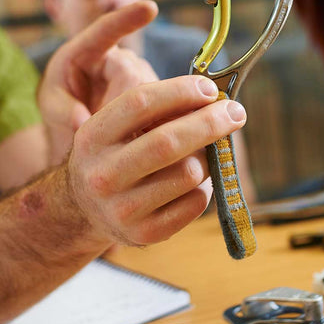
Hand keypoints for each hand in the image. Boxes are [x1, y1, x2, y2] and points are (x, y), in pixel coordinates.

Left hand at [38, 0, 158, 163]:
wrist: (83, 127)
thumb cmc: (64, 108)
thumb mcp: (52, 106)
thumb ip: (62, 110)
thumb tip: (80, 120)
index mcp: (87, 51)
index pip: (107, 29)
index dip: (127, 18)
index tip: (149, 8)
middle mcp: (119, 59)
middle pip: (131, 75)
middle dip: (119, 106)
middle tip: (104, 131)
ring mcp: (142, 75)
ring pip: (151, 93)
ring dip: (136, 117)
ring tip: (117, 135)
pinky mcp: (158, 94)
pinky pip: (165, 105)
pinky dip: (155, 121)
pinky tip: (143, 133)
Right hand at [63, 75, 246, 247]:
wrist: (87, 210)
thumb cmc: (116, 155)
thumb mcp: (119, 128)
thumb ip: (158, 110)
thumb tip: (212, 100)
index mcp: (93, 137)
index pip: (140, 103)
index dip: (181, 91)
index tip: (210, 89)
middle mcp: (102, 175)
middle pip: (167, 142)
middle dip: (209, 122)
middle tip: (236, 111)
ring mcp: (122, 209)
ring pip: (189, 173)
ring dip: (208, 158)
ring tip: (205, 153)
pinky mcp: (145, 234)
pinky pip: (195, 202)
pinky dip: (204, 187)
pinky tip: (193, 182)